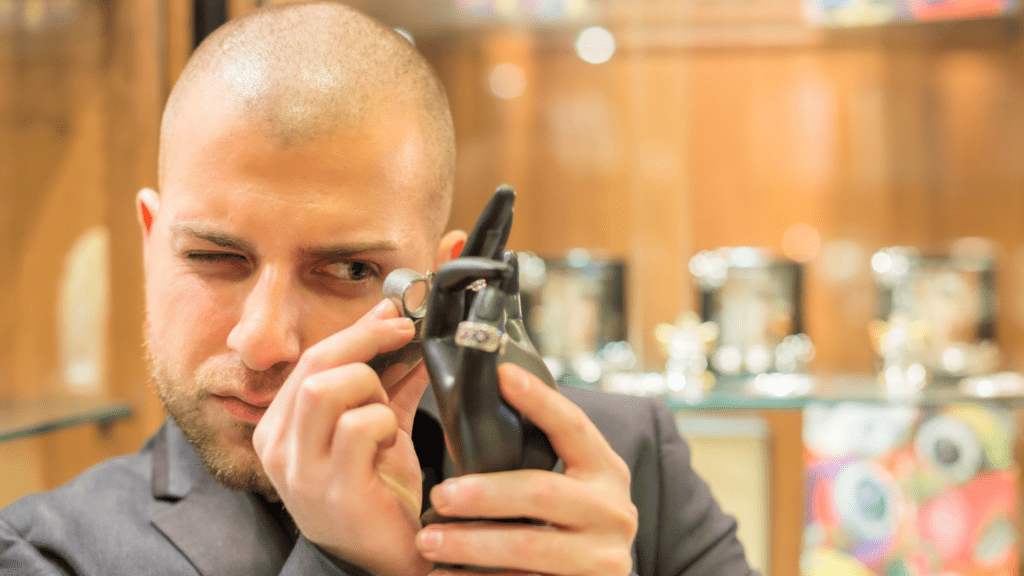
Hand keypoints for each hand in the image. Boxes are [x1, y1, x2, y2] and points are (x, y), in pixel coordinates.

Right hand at [253, 299, 432, 575]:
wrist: (383, 559)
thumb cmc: (376, 494)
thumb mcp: (377, 430)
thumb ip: (388, 383)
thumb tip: (406, 330)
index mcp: (279, 429)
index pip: (309, 360)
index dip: (357, 330)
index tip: (394, 315)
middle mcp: (279, 449)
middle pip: (315, 366)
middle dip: (367, 340)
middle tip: (405, 334)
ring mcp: (301, 472)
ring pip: (327, 389)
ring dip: (372, 389)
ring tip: (386, 417)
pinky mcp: (332, 491)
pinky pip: (358, 428)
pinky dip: (383, 422)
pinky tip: (388, 444)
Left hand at [414, 363, 638, 575]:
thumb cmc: (574, 529)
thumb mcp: (574, 488)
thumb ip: (539, 460)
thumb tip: (475, 411)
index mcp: (606, 472)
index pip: (573, 426)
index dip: (539, 399)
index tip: (502, 374)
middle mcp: (612, 512)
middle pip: (542, 491)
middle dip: (484, 492)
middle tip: (439, 494)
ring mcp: (603, 558)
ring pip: (529, 546)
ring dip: (471, 543)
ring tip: (428, 541)